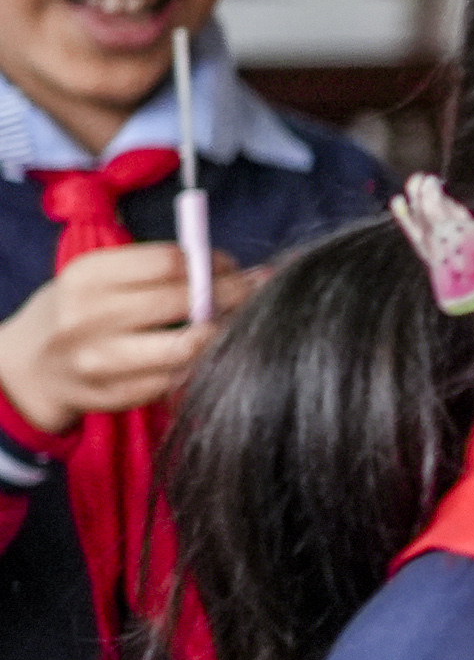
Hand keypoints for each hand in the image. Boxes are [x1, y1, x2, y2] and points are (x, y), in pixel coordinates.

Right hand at [0, 246, 241, 435]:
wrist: (32, 366)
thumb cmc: (82, 311)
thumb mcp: (101, 278)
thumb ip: (157, 270)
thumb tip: (239, 268)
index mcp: (87, 277)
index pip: (169, 263)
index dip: (213, 263)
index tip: (232, 267)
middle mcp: (89, 318)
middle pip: (185, 303)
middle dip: (233, 295)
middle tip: (254, 294)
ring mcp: (102, 361)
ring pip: (188, 348)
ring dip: (226, 333)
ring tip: (240, 323)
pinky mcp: (117, 396)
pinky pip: (180, 380)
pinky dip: (206, 364)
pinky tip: (214, 353)